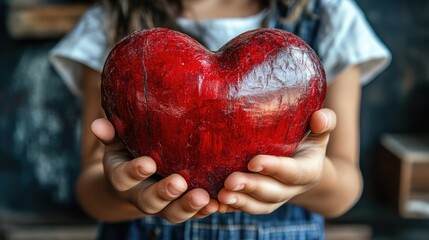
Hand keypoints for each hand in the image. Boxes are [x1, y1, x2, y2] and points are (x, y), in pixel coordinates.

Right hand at [91, 118, 218, 222]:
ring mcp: (162, 205)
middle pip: (149, 202)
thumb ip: (112, 135)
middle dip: (164, 194)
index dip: (134, 172)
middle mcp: (140, 195)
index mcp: (122, 178)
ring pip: (172, 213)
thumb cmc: (129, 152)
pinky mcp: (180, 207)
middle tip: (179, 183)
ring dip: (188, 207)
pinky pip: (193, 214)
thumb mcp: (118, 143)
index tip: (148, 163)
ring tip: (204, 198)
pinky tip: (218, 204)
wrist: (137, 179)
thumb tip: (98, 124)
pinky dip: (204, 211)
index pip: (123, 178)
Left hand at [217, 108, 336, 213]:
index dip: (275, 169)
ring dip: (240, 202)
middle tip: (230, 182)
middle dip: (251, 188)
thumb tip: (318, 117)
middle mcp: (291, 189)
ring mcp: (275, 198)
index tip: (253, 162)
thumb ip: (324, 122)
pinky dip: (231, 209)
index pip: (293, 173)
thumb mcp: (319, 131)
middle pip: (273, 194)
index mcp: (308, 171)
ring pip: (259, 206)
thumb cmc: (307, 140)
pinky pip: (246, 209)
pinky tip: (215, 204)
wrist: (303, 164)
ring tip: (221, 196)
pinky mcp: (259, 201)